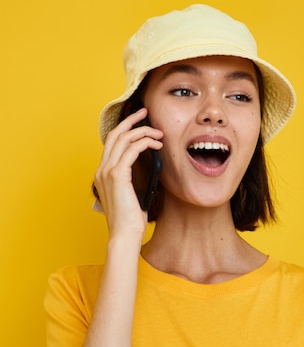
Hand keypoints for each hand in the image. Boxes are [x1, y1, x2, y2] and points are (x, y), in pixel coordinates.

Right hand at [94, 109, 163, 239]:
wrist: (124, 234)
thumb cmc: (130, 220)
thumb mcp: (131, 195)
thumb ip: (134, 180)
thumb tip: (149, 167)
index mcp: (102, 173)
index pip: (111, 143)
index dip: (125, 129)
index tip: (139, 122)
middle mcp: (101, 169)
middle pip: (114, 134)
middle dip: (131, 120)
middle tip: (145, 113)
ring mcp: (107, 171)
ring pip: (123, 139)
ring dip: (142, 131)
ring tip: (158, 133)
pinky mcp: (117, 175)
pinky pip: (131, 149)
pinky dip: (144, 143)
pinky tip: (156, 145)